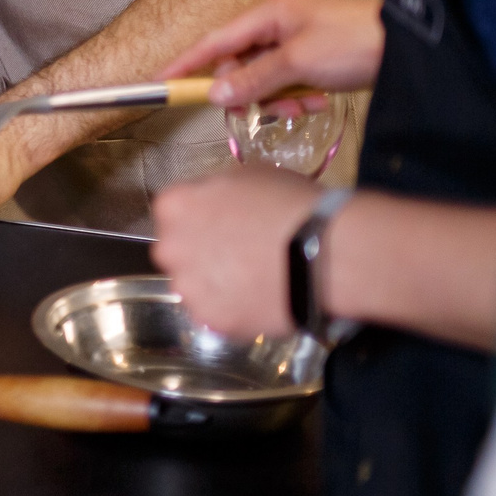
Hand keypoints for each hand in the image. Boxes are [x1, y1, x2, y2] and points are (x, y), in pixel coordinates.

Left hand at [151, 166, 323, 336]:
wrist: (325, 251)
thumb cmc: (290, 204)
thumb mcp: (249, 176)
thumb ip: (218, 190)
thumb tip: (218, 203)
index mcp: (175, 206)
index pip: (175, 212)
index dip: (202, 218)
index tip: (226, 223)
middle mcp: (170, 248)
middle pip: (177, 251)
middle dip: (201, 253)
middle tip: (239, 254)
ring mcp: (189, 288)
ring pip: (194, 287)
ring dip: (216, 284)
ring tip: (255, 281)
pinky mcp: (212, 320)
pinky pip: (218, 315)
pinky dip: (235, 310)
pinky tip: (262, 301)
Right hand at [162, 0, 381, 112]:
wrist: (411, 45)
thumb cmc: (354, 41)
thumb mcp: (298, 62)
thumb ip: (253, 79)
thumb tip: (215, 95)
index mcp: (266, 16)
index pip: (212, 42)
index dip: (184, 64)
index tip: (159, 84)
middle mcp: (276, 27)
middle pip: (238, 66)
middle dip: (249, 92)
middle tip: (266, 109)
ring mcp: (295, 44)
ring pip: (263, 80)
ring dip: (278, 98)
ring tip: (305, 104)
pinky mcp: (314, 61)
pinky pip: (288, 84)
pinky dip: (298, 96)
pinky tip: (320, 99)